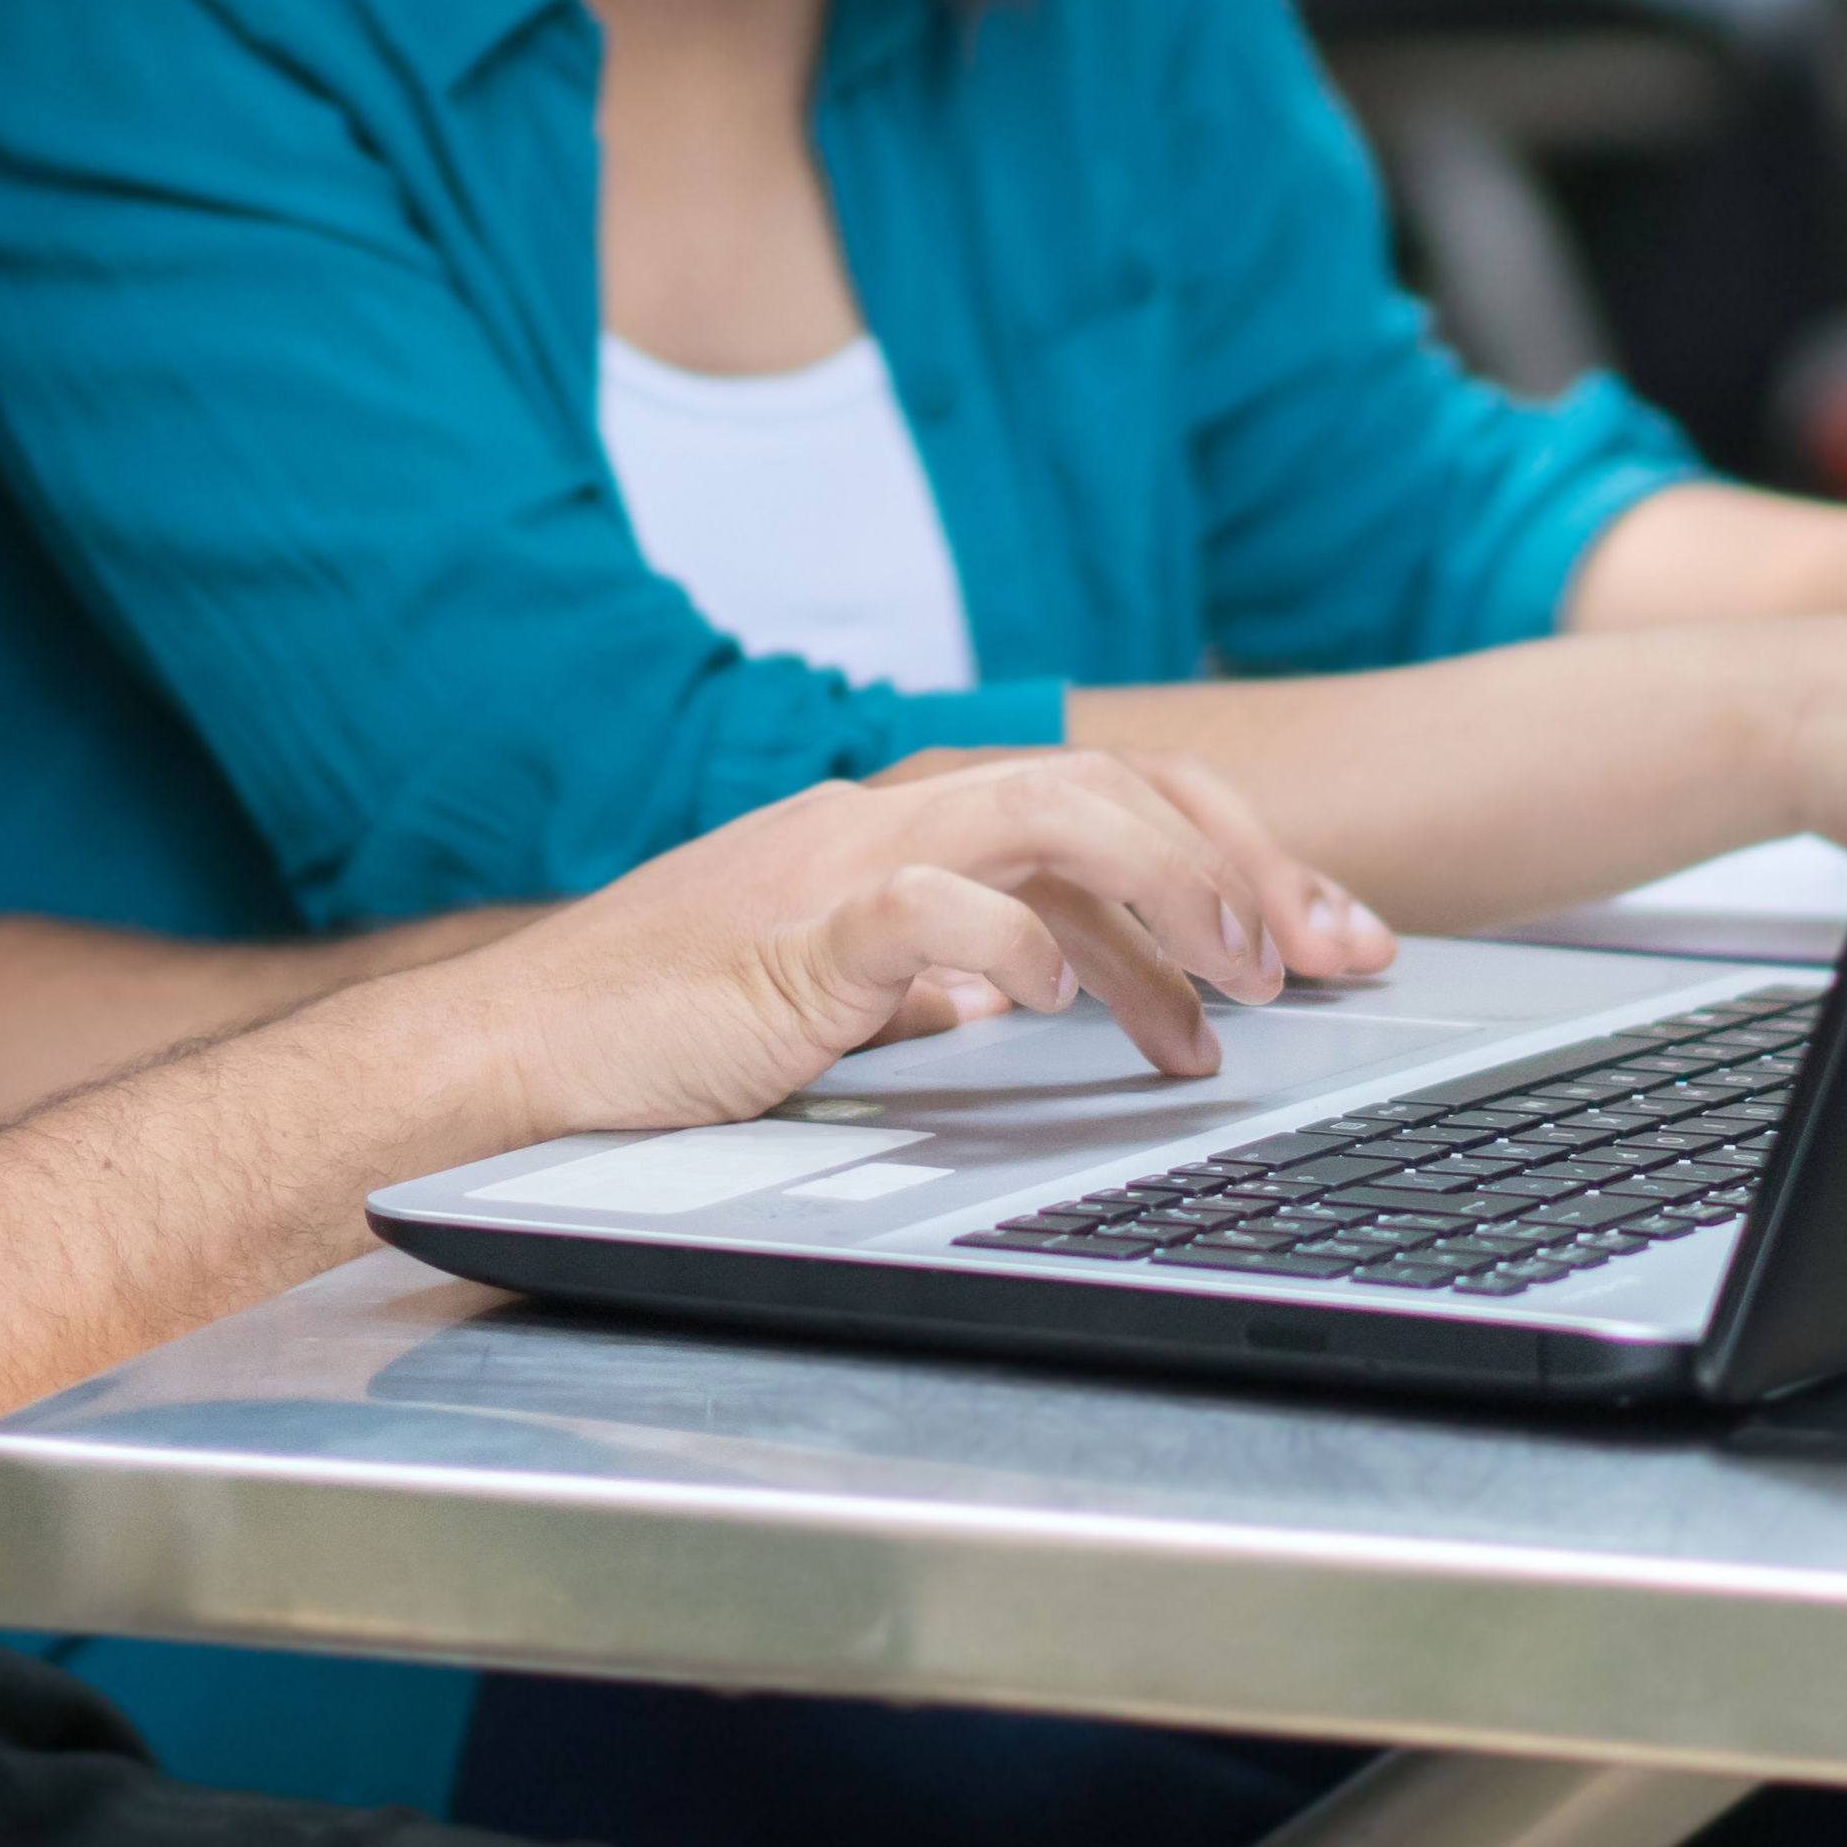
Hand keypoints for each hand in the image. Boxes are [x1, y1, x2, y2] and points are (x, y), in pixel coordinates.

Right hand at [460, 750, 1376, 1143]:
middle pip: (1107, 786)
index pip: (1108, 801)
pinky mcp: (787, 935)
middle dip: (1242, 865)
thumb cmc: (657, 1036)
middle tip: (1336, 961)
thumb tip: (1016, 990)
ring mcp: (835, 865)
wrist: (510, 1060)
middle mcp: (883, 820)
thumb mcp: (832, 998)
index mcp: (905, 831)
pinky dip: (1007, 943)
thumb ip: (925, 979)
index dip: (1234, 855)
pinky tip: (1055, 1002)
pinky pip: (921, 908)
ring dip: (1164, 889)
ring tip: (1240, 980)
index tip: (1331, 939)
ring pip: (1041, 812)